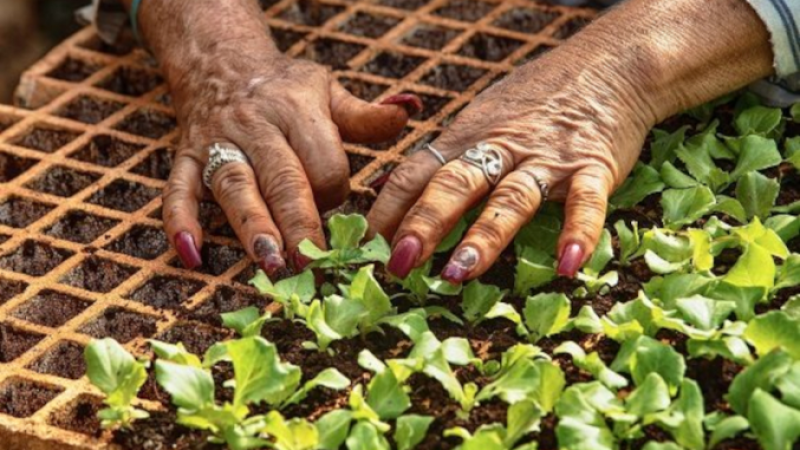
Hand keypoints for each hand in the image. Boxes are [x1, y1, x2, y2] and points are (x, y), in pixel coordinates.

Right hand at [137, 0, 419, 274]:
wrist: (222, 65)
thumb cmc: (285, 90)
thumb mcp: (328, 92)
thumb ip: (366, 114)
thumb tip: (409, 110)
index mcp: (296, 111)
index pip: (323, 162)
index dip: (336, 191)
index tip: (339, 210)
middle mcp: (255, 127)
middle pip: (281, 179)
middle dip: (297, 222)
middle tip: (312, 264)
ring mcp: (217, 145)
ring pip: (234, 188)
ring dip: (251, 227)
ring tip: (269, 263)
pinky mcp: (186, 159)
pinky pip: (177, 191)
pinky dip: (180, 223)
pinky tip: (191, 256)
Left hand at [368, 0, 772, 281]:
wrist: (608, 64)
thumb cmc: (536, 99)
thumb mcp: (480, 116)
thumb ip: (439, 157)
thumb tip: (382, 191)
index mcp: (468, 136)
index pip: (417, 172)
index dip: (388, 208)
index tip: (363, 244)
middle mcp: (501, 146)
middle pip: (455, 185)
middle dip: (423, 223)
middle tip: (398, 263)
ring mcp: (547, 158)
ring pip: (510, 199)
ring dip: (484, 237)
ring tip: (458, 274)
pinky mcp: (594, 166)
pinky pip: (586, 203)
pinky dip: (578, 233)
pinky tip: (569, 266)